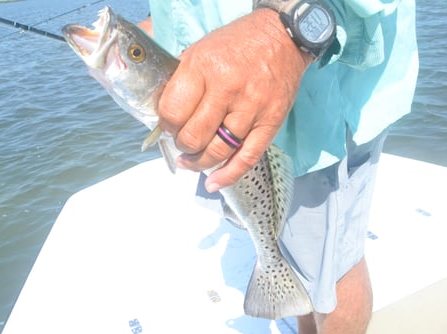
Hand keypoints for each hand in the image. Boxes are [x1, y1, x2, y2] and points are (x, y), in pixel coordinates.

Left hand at [157, 8, 312, 191]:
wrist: (282, 37)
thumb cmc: (236, 44)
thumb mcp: (200, 50)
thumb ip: (181, 81)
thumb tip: (164, 116)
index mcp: (203, 67)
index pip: (173, 111)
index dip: (165, 125)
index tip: (168, 126)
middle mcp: (227, 89)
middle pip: (194, 136)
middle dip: (182, 145)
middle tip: (183, 141)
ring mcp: (251, 107)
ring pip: (218, 151)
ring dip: (199, 162)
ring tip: (192, 160)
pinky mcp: (271, 122)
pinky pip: (247, 157)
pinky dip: (228, 175)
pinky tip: (213, 183)